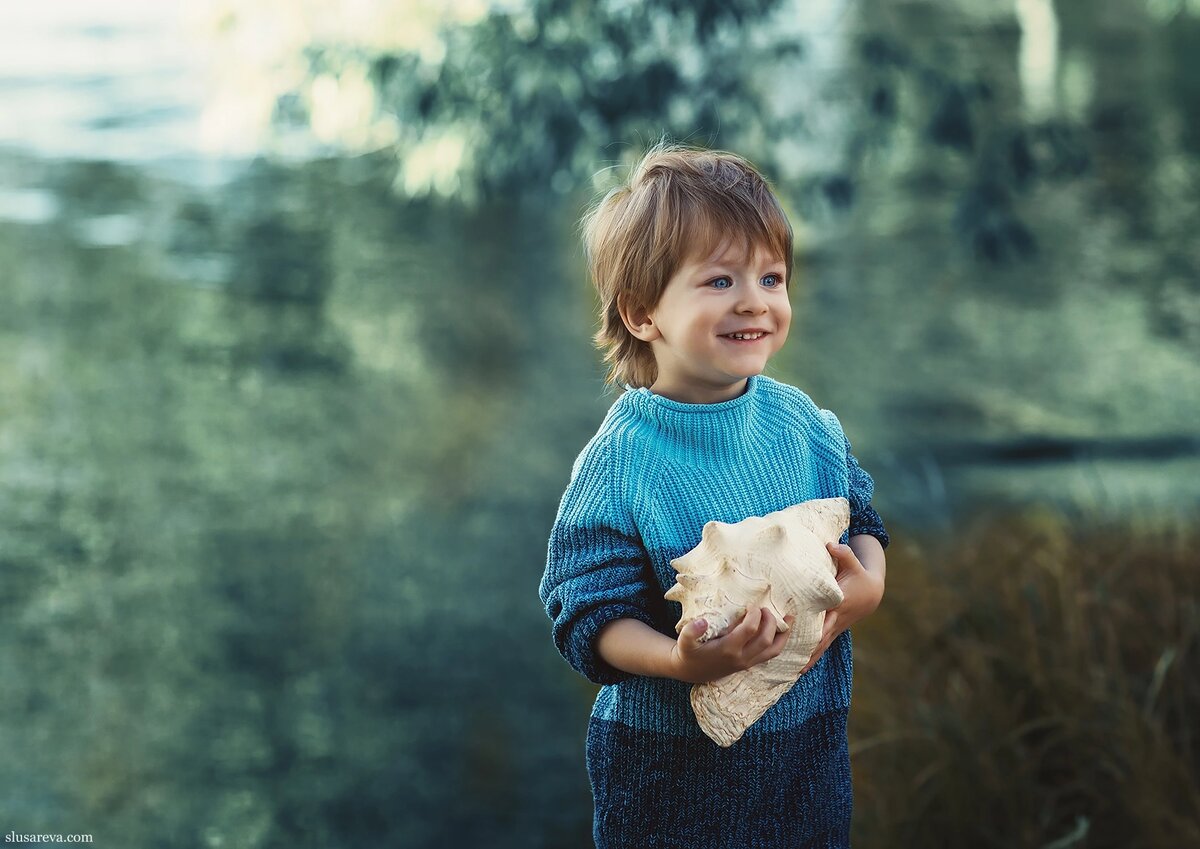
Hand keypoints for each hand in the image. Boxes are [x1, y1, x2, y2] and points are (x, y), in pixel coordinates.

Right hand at [669, 606, 795, 683]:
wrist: (691, 671)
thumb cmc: (689, 652)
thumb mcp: (684, 642)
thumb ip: (690, 631)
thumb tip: (701, 621)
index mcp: (728, 649)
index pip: (750, 630)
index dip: (755, 615)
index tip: (753, 605)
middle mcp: (741, 658)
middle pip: (766, 640)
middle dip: (771, 622)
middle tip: (766, 608)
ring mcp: (747, 662)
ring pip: (774, 650)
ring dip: (783, 634)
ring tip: (789, 619)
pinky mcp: (749, 664)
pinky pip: (770, 654)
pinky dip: (779, 641)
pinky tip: (781, 629)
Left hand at [800, 542, 884, 673]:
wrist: (873, 592)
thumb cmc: (859, 575)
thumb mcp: (853, 563)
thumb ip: (843, 554)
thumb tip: (832, 545)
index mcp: (838, 604)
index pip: (824, 619)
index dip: (813, 628)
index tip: (799, 637)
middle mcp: (836, 619)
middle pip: (821, 638)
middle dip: (808, 651)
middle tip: (793, 665)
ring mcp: (835, 626)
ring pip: (821, 645)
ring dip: (810, 659)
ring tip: (794, 673)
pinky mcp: (833, 629)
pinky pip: (822, 645)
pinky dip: (813, 656)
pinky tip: (800, 668)